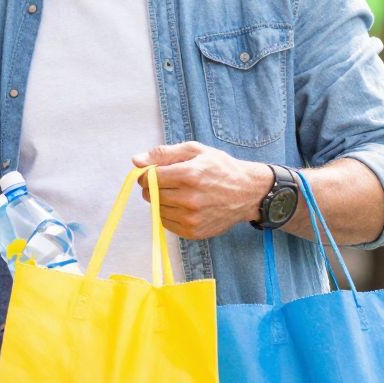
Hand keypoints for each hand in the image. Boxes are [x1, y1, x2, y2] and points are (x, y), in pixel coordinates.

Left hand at [133, 143, 273, 239]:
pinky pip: (166, 223)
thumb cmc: (220, 168)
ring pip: (156, 209)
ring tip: (180, 193)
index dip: (148, 173)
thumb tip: (136, 161)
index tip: (157, 172)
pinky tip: (184, 206)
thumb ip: (163, 154)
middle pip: (150, 194)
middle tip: (171, 182)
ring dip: (162, 201)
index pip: (149, 177)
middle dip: (154, 186)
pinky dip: (169, 214)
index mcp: (189, 175)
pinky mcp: (193, 232)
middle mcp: (189, 199)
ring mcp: (191, 218)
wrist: (247, 193)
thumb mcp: (195, 150)